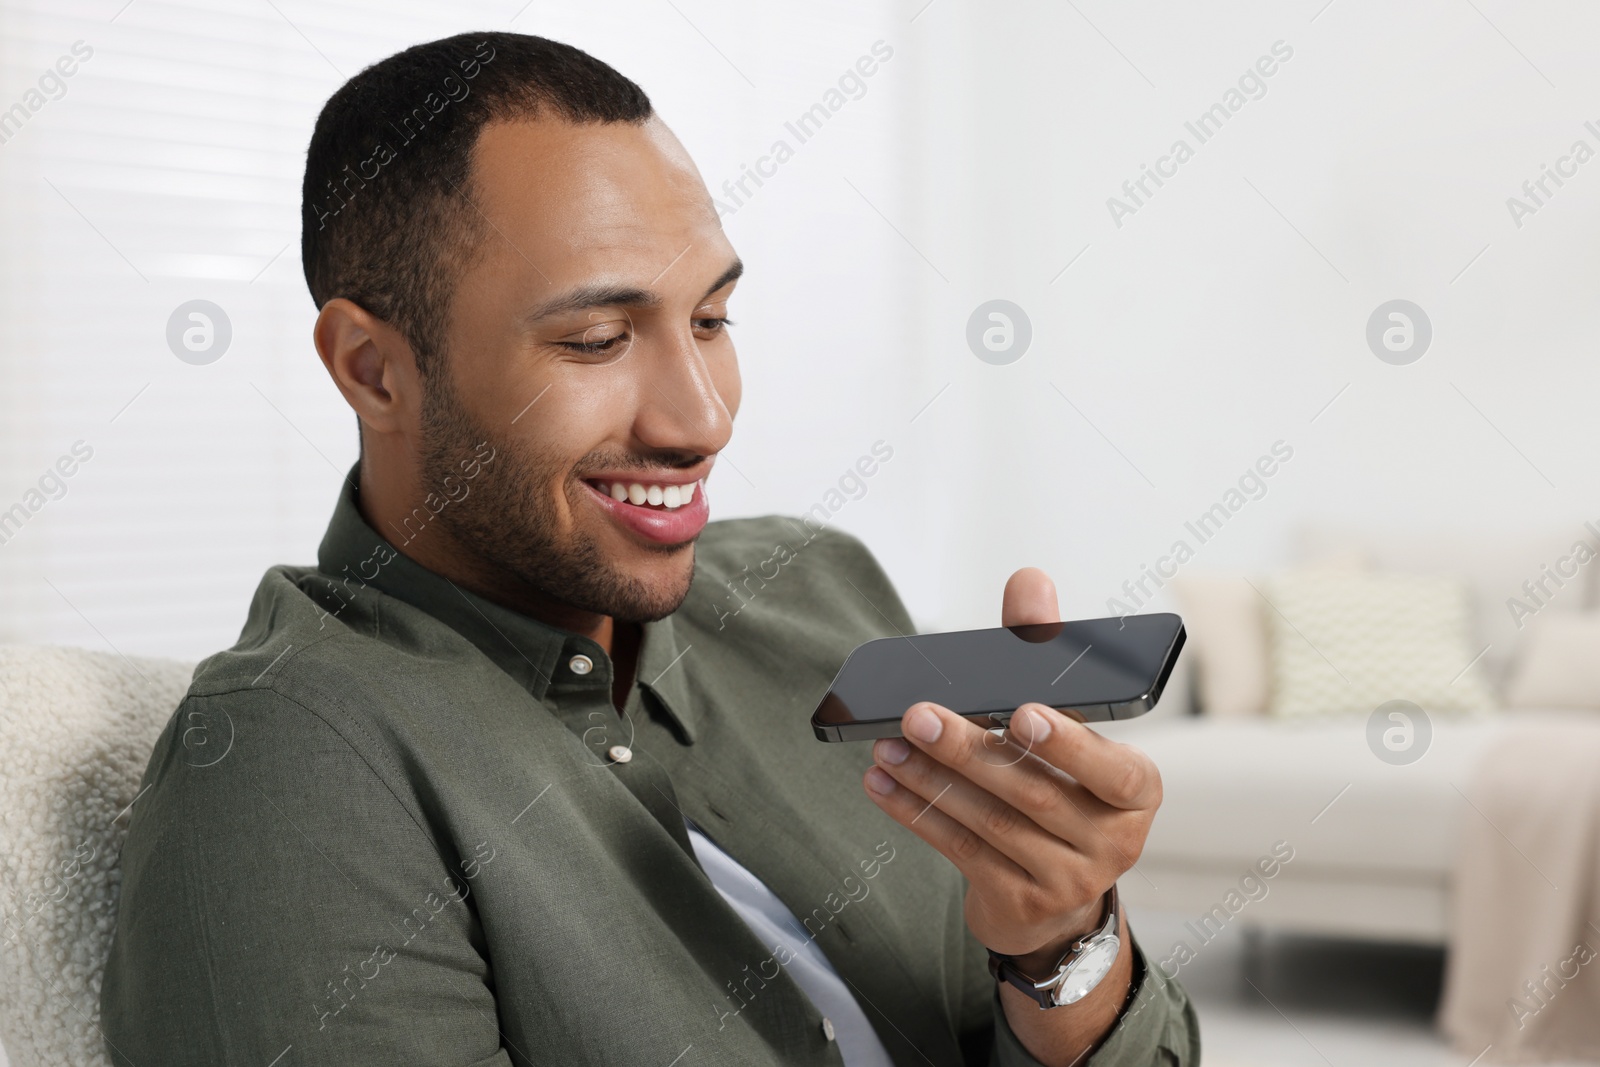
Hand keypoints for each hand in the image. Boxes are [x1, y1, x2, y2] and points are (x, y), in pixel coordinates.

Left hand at [861, 568, 1161, 972]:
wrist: (1053, 894)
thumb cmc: (1060, 784)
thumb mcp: (1064, 726)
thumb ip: (1048, 655)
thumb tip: (1030, 581)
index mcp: (1136, 789)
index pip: (1112, 767)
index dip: (1068, 743)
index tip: (1022, 711)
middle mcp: (1113, 840)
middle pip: (1034, 792)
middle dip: (969, 749)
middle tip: (918, 713)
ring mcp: (1068, 879)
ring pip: (991, 824)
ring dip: (930, 780)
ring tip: (887, 743)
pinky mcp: (1021, 902)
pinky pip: (962, 852)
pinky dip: (916, 814)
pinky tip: (882, 782)